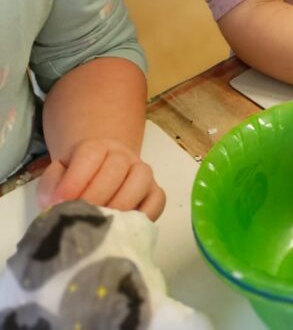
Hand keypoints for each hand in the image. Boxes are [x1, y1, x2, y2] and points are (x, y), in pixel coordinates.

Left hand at [36, 138, 165, 219]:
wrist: (98, 175)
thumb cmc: (74, 182)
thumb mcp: (57, 178)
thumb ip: (51, 186)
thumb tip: (56, 203)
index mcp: (96, 148)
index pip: (90, 154)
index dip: (75, 179)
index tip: (60, 202)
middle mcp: (122, 156)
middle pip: (116, 167)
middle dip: (96, 195)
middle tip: (82, 218)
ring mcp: (141, 172)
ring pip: (141, 179)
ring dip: (121, 204)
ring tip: (103, 225)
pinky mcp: (154, 191)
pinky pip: (158, 199)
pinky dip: (146, 213)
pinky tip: (126, 227)